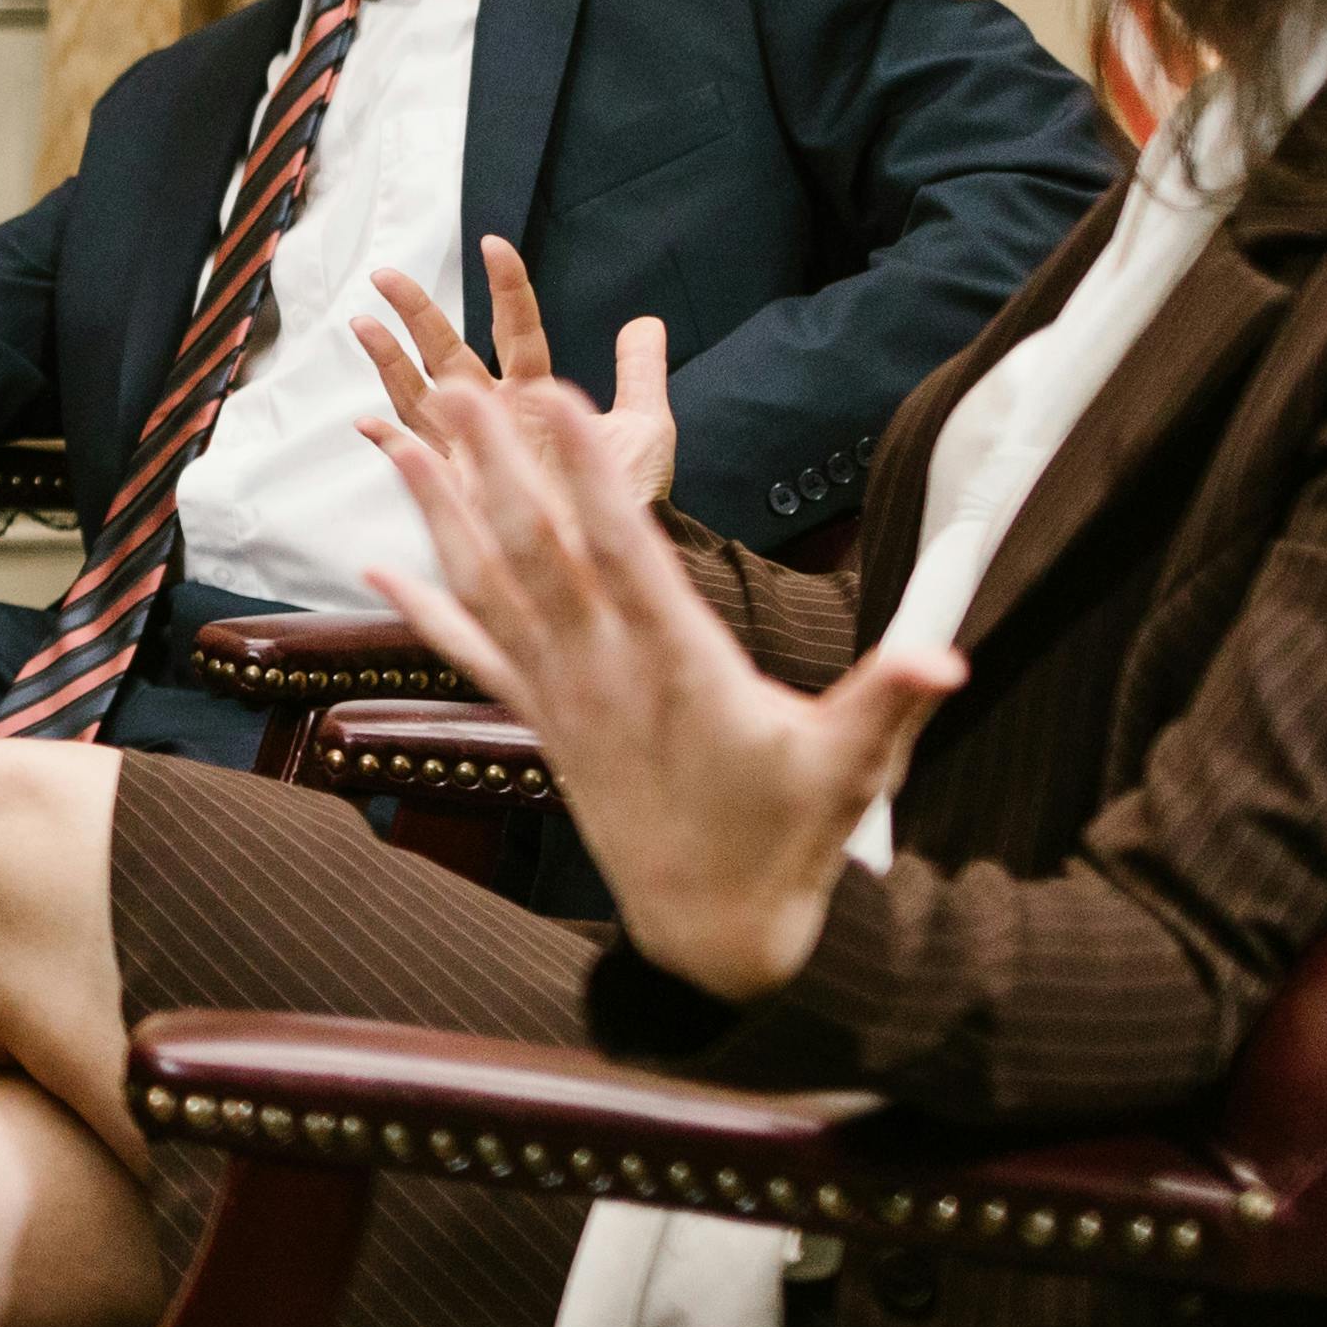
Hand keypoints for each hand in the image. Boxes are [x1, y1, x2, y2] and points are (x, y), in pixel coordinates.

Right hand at [349, 236, 673, 514]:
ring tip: (362, 323)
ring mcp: (472, 449)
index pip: (516, 330)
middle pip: (447, 353)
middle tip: (386, 274)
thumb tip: (646, 321)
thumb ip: (640, 374)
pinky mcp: (460, 488)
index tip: (494, 244)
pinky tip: (366, 423)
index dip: (505, 288)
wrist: (620, 559)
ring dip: (389, 362)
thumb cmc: (632, 498)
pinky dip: (389, 444)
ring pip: (419, 396)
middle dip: (417, 313)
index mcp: (536, 394)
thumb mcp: (645, 428)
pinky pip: (417, 460)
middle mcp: (496, 415)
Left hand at [355, 367, 955, 999]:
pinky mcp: (545, 727)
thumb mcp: (851, 768)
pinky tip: (379, 571)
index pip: (626, 550)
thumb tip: (947, 659)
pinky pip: (475, 657)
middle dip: (496, 469)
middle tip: (455, 393)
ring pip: (492, 592)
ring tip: (404, 448)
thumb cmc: (787, 840)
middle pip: (540, 553)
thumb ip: (893, 701)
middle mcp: (607, 674)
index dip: (588, 474)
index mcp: (681, 666)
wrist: (713, 934)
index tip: (556, 402)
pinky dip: (427, 611)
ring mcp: (565, 700)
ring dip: (445, 519)